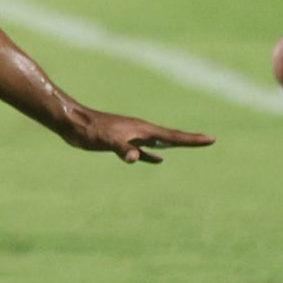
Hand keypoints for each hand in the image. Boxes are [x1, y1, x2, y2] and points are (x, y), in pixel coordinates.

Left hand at [55, 106, 213, 163]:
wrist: (71, 121)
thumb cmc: (89, 130)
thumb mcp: (107, 141)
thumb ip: (122, 149)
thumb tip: (136, 158)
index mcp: (141, 129)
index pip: (173, 136)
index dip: (192, 139)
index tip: (211, 139)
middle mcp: (139, 130)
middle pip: (170, 136)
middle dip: (189, 140)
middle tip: (208, 140)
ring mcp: (130, 135)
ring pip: (158, 142)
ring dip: (173, 146)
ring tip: (188, 147)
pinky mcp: (120, 141)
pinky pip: (143, 149)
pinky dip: (152, 154)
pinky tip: (158, 160)